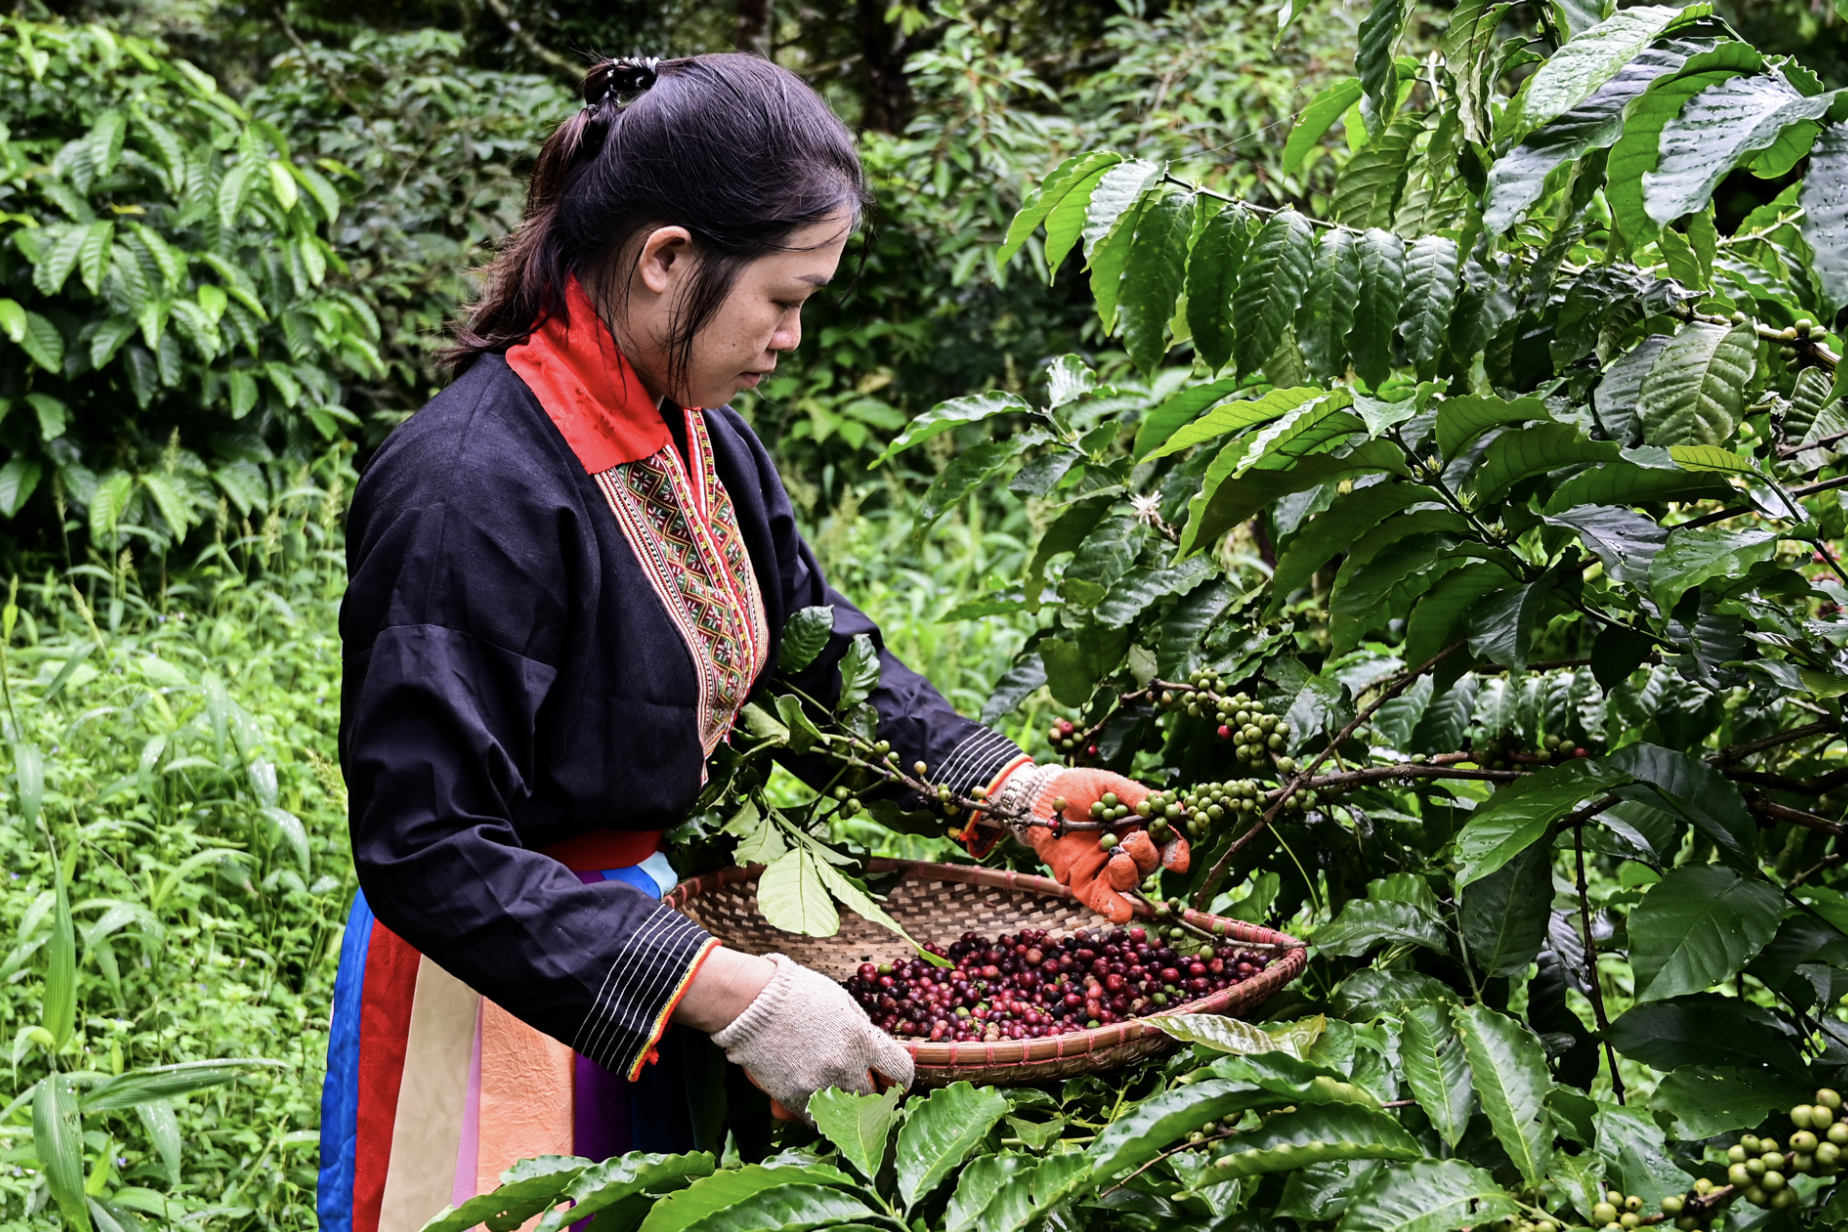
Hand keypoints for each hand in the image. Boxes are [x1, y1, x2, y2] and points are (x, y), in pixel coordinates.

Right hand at [709, 954, 913, 1122]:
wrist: (752, 1002)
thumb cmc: (797, 993)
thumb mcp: (842, 1002)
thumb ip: (863, 1030)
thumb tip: (874, 1052)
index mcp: (863, 1040)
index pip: (900, 1071)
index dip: (900, 1078)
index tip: (894, 1081)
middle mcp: (846, 1068)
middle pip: (875, 1099)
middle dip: (873, 1095)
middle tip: (863, 1088)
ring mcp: (820, 1087)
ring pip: (848, 1115)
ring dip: (846, 1108)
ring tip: (837, 1094)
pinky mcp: (794, 1099)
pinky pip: (817, 1120)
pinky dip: (819, 1114)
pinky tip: (815, 1099)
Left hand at [1000, 766, 1189, 923]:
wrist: (1040, 798)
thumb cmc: (1077, 788)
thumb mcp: (1110, 785)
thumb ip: (1138, 797)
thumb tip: (1175, 808)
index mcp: (1139, 828)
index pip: (1166, 844)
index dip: (1176, 854)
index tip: (1177, 861)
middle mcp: (1127, 852)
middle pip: (1150, 864)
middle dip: (1146, 856)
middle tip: (1133, 842)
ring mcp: (1106, 870)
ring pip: (1129, 883)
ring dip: (1129, 876)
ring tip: (1118, 861)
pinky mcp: (1085, 883)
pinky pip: (1103, 901)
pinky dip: (1114, 909)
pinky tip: (1120, 913)